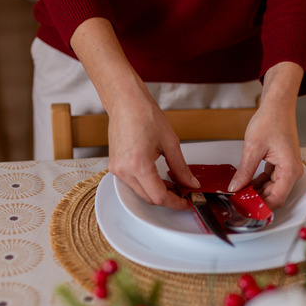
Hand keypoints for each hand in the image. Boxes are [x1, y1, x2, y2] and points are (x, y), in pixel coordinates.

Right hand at [70, 18, 199, 209]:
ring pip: (141, 193)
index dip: (175, 203)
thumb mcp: (170, 142)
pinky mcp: (114, 167)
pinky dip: (147, 185)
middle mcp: (124, 170)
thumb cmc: (144, 114)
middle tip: (185, 193)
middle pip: (149, 198)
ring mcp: (116, 169)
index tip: (187, 202)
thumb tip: (191, 184)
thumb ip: (181, 168)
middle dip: (168, 199)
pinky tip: (159, 179)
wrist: (125, 102)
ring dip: (158, 193)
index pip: (158, 196)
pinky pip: (133, 184)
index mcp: (138, 164)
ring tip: (174, 185)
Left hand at [228, 62, 303, 209]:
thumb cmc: (271, 120)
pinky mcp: (282, 165)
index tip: (243, 209)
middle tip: (236, 202)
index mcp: (289, 170)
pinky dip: (258, 184)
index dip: (260, 207)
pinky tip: (244, 183)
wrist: (278, 105)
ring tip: (237, 193)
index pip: (276, 199)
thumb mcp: (253, 148)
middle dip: (256, 200)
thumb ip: (244, 171)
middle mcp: (292, 172)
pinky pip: (270, 181)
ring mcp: (287, 169)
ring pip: (271, 190)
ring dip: (256, 192)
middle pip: (274, 197)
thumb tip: (235, 188)